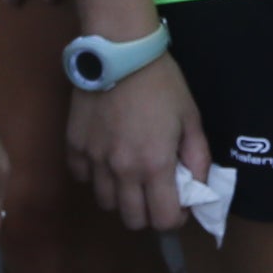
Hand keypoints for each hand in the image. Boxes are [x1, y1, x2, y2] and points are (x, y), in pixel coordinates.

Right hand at [65, 55, 208, 236]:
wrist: (120, 53)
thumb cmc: (162, 84)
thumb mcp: (191, 119)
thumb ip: (198, 158)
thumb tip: (198, 189)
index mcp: (155, 165)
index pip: (163, 220)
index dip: (175, 219)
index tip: (179, 205)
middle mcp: (122, 171)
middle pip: (132, 220)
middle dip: (148, 214)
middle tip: (156, 194)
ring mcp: (94, 161)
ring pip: (106, 202)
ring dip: (122, 197)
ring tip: (131, 176)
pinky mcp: (74, 147)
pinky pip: (83, 178)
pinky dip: (96, 176)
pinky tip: (107, 159)